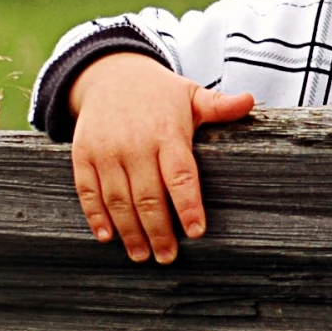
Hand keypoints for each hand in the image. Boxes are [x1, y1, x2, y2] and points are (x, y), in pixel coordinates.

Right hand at [67, 54, 255, 262]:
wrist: (109, 74)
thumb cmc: (159, 93)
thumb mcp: (191, 94)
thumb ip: (219, 106)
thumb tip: (249, 102)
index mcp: (166, 132)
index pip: (180, 176)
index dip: (188, 206)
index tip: (197, 232)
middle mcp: (134, 144)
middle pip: (148, 196)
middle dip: (159, 231)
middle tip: (168, 256)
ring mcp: (106, 150)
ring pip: (117, 199)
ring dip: (129, 231)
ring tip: (142, 255)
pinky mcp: (83, 155)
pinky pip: (87, 190)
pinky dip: (95, 216)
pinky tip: (106, 237)